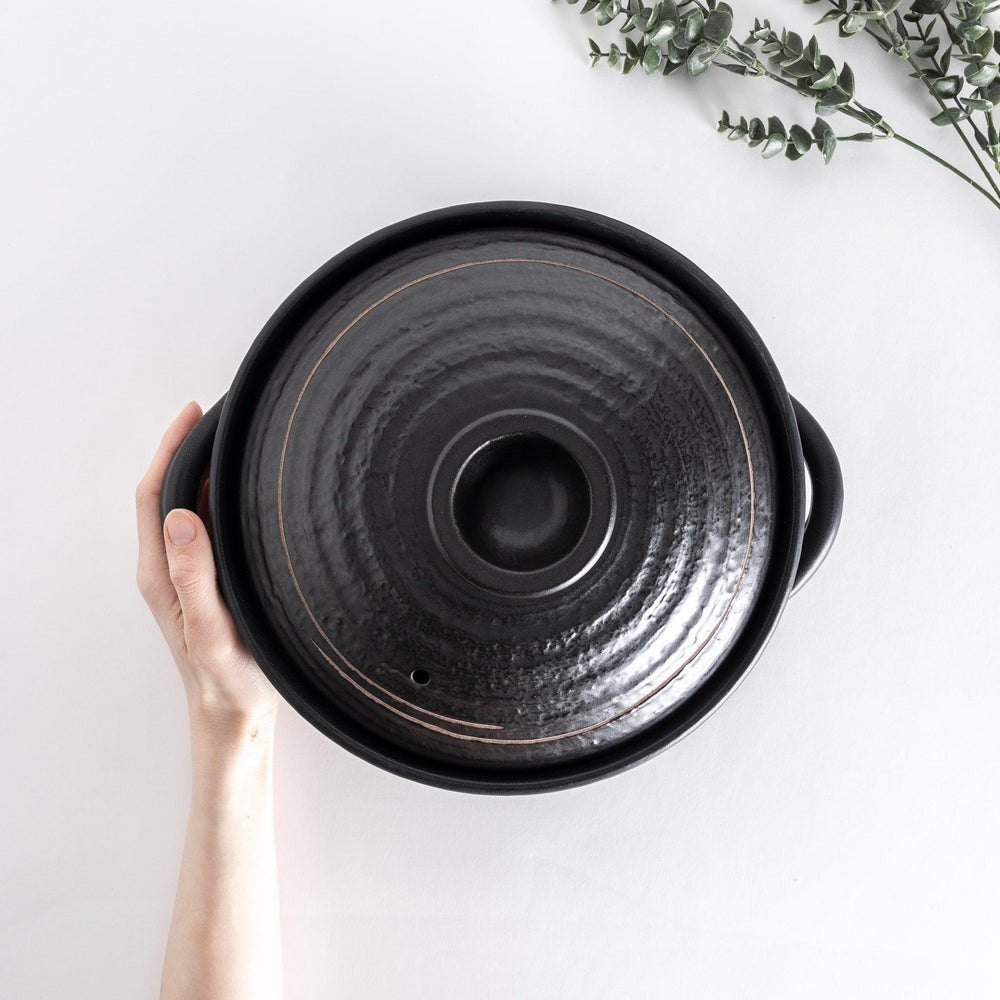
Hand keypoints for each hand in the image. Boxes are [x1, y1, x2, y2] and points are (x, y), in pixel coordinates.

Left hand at [136, 402, 279, 732]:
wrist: (235, 715)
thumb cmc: (227, 681)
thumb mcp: (210, 632)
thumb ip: (193, 577)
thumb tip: (181, 518)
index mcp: (161, 574)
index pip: (155, 496)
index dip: (169, 450)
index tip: (193, 414)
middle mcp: (170, 568)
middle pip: (169, 493)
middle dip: (187, 450)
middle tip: (219, 417)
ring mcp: (189, 574)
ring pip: (190, 508)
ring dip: (205, 472)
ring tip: (234, 443)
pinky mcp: (210, 581)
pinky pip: (210, 527)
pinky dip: (222, 497)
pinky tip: (247, 490)